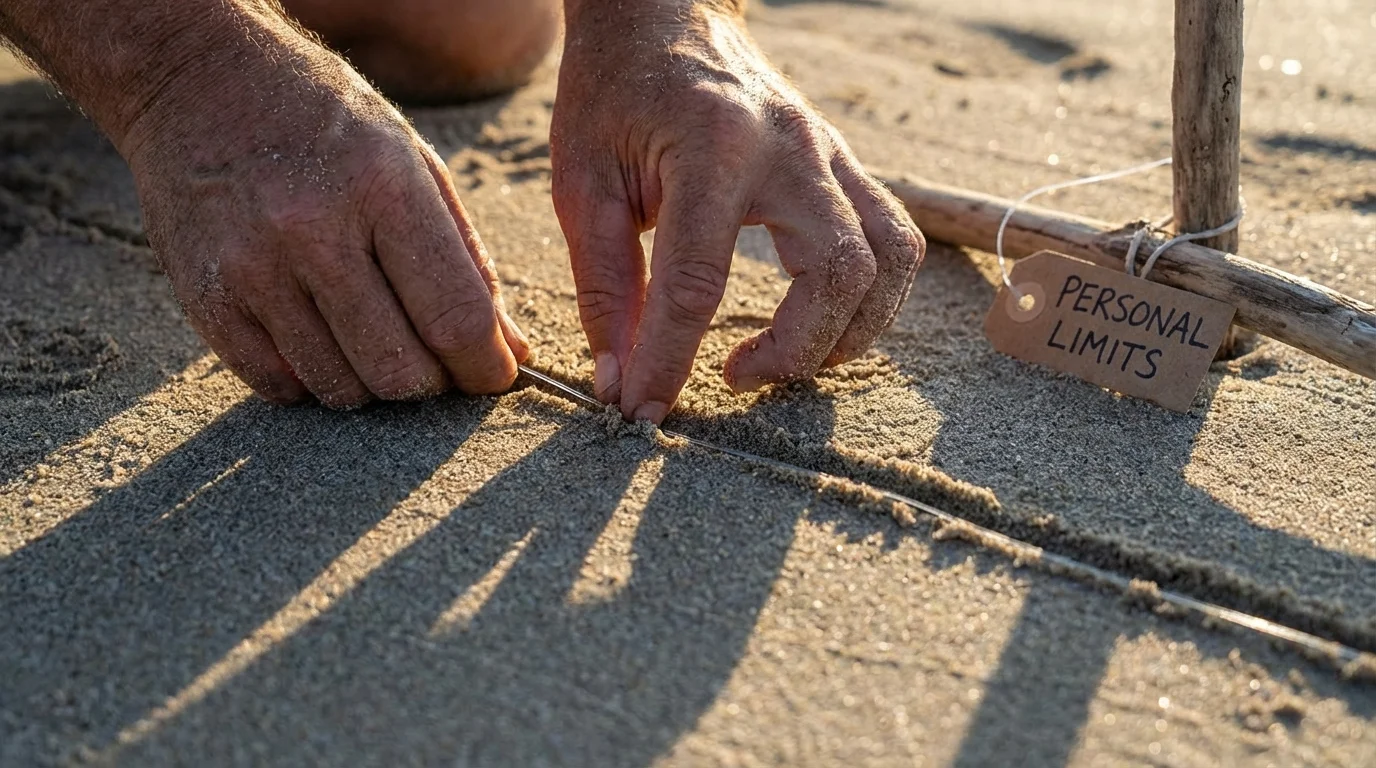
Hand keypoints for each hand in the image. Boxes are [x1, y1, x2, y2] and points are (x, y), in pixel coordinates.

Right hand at [120, 17, 527, 406]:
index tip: (496, 377)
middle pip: (399, 369)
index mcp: (383, 187)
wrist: (196, 80)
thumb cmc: (325, 121)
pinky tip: (321, 341)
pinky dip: (312, 380)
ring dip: (373, 385)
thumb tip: (509, 351)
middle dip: (433, 383)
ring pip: (341, 387)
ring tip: (377, 343)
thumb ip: (466, 258)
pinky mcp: (206, 298)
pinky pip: (278, 385)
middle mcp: (313, 230)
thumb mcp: (412, 161)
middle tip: (436, 364)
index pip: (455, 316)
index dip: (487, 367)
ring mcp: (252, 268)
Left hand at [552, 0, 923, 423]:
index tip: (645, 410)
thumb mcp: (583, 185)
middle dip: (795, 351)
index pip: (700, 282)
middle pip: (839, 273)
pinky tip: (819, 318)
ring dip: (850, 330)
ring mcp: (829, 150)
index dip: (670, 360)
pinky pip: (891, 236)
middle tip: (734, 376)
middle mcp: (790, 147)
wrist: (662, 12)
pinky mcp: (843, 161)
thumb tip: (620, 381)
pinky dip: (869, 295)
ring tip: (788, 357)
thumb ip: (605, 287)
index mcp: (712, 146)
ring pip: (890, 258)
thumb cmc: (613, 92)